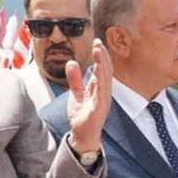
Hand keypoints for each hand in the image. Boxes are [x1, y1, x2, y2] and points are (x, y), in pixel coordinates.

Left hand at [66, 39, 111, 154]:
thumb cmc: (81, 116)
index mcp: (99, 88)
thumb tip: (72, 62)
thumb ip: (74, 79)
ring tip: (99, 50)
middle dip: (103, 56)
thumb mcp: (75, 94)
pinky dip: (101, 78)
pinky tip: (99, 68)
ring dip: (103, 63)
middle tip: (99, 42)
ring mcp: (103, 99)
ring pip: (105, 78)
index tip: (97, 43)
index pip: (101, 69)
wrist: (82, 134)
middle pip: (106, 71)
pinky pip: (102, 90)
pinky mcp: (100, 106)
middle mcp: (104, 92)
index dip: (100, 56)